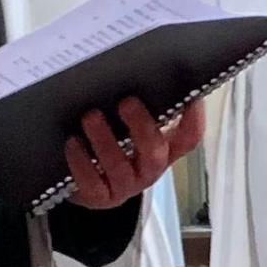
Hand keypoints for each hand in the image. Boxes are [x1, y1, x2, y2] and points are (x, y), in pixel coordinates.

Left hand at [63, 98, 205, 210]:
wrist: (84, 179)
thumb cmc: (112, 141)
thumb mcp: (128, 124)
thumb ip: (139, 105)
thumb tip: (135, 68)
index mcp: (163, 148)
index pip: (188, 137)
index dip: (193, 119)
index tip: (190, 95)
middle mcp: (148, 169)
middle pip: (155, 153)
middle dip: (142, 127)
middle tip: (127, 102)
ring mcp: (125, 186)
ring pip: (120, 168)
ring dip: (105, 141)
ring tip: (90, 117)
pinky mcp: (100, 198)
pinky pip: (93, 185)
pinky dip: (82, 163)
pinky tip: (73, 143)